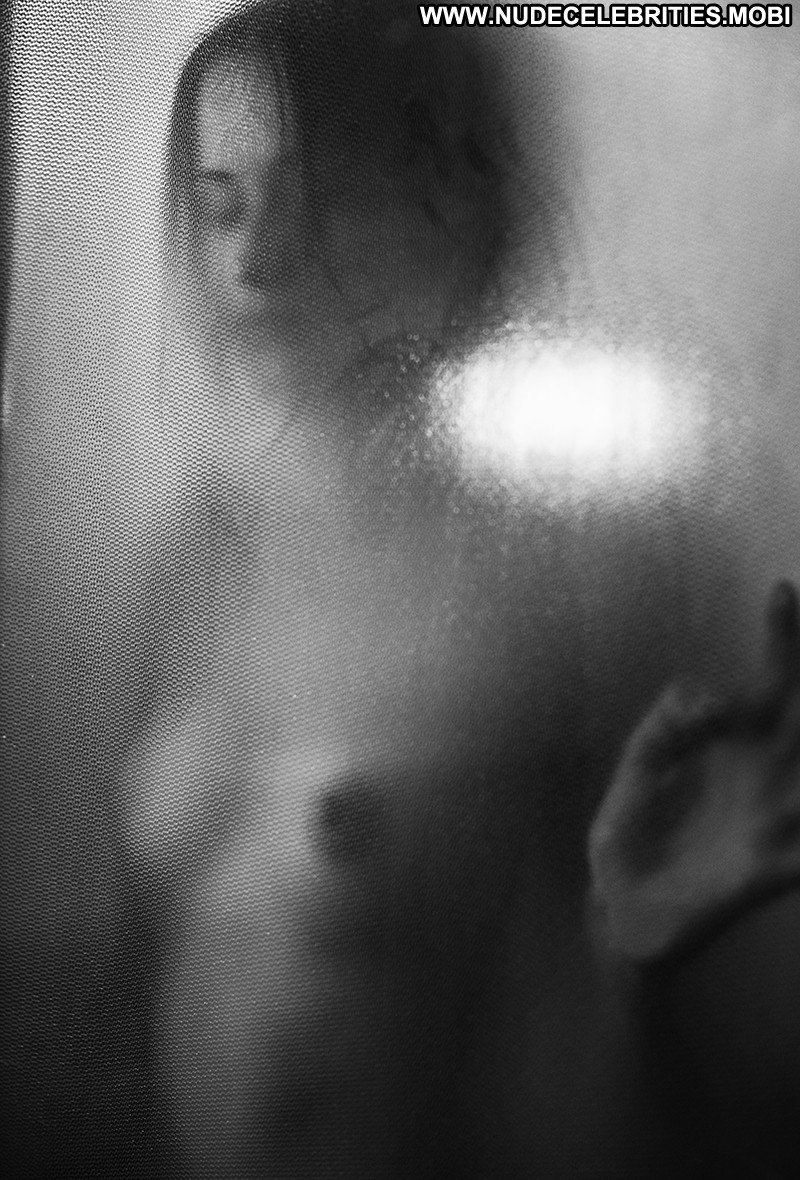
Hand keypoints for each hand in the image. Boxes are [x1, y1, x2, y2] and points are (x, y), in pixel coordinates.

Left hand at [589, 580, 799, 961]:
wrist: (623, 907)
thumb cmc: (631, 834)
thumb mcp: (638, 769)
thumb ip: (663, 727)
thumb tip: (708, 697)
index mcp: (734, 744)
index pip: (768, 682)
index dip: (781, 637)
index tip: (782, 589)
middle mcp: (769, 772)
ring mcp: (780, 818)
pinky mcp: (777, 868)